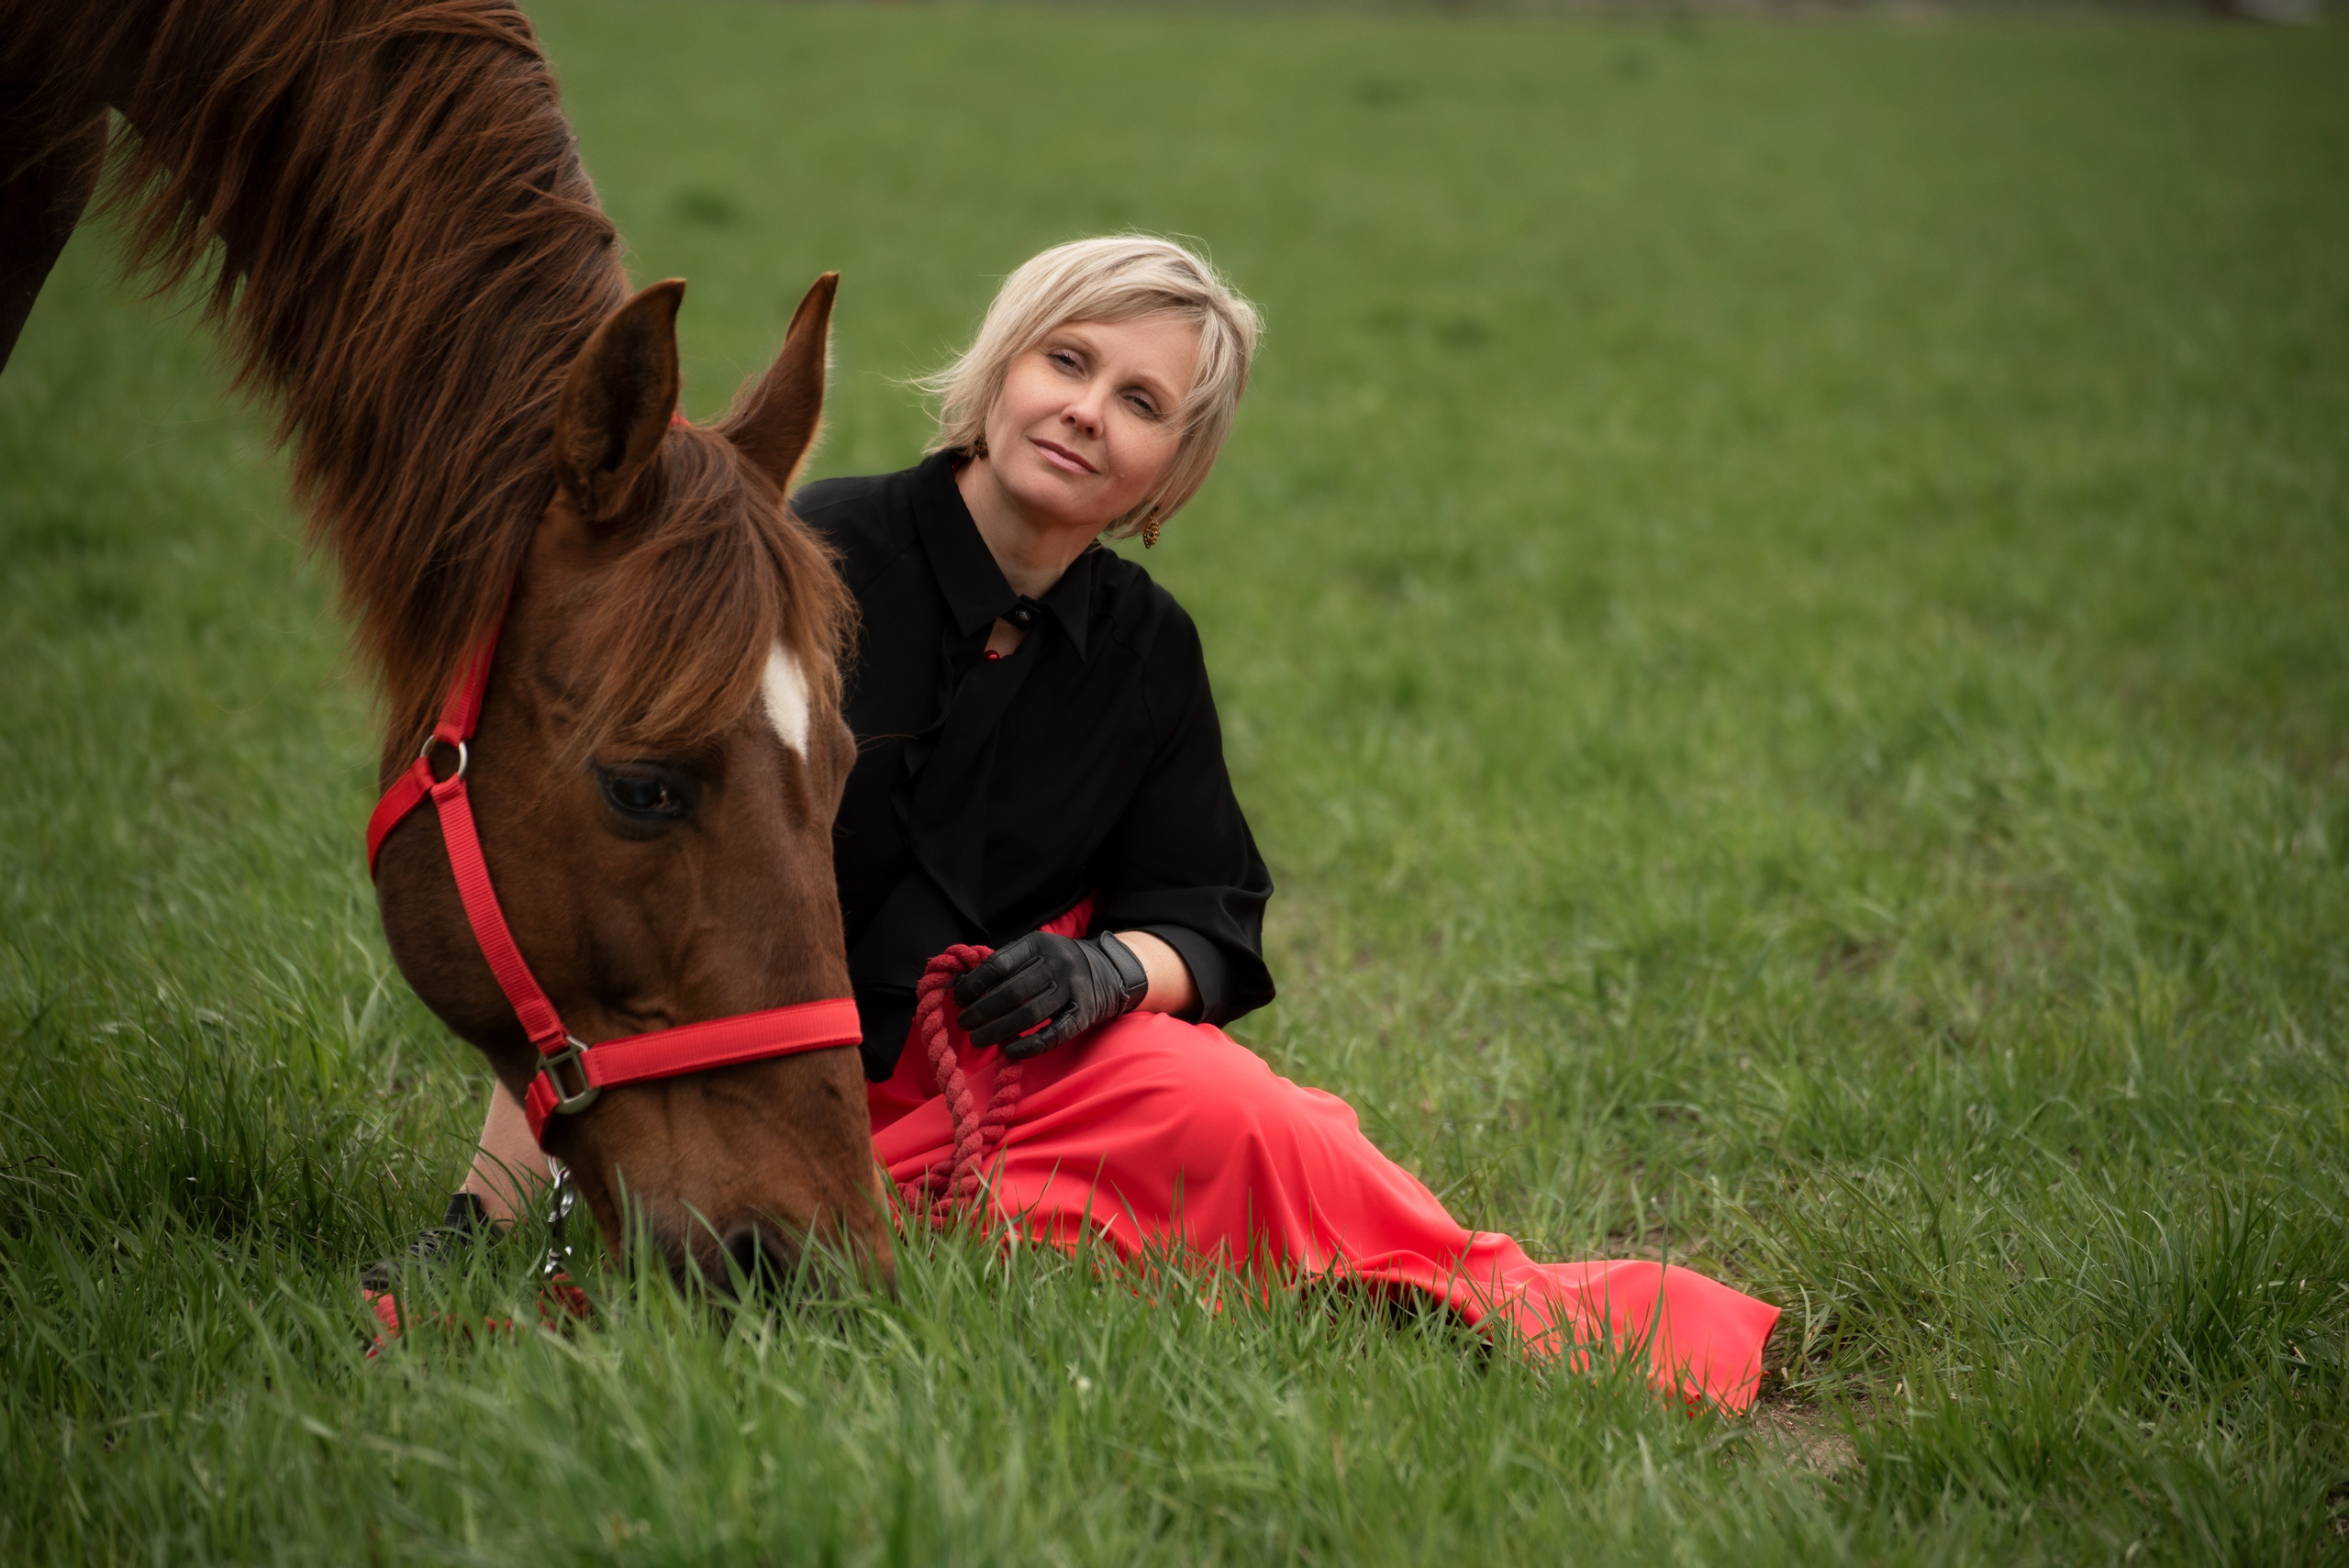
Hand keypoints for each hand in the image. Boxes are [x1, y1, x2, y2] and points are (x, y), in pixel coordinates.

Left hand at [953, 931, 1149, 1059]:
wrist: (1109, 971)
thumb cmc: (1057, 964)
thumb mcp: (1035, 951)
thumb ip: (1004, 964)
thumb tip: (962, 985)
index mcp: (1039, 944)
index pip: (999, 964)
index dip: (975, 983)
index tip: (959, 998)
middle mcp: (1057, 964)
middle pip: (1012, 991)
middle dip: (981, 1010)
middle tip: (964, 1023)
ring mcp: (1073, 989)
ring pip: (1029, 1014)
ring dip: (998, 1030)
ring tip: (978, 1039)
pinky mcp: (1083, 1014)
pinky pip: (1054, 1034)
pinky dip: (1031, 1045)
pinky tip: (1011, 1051)